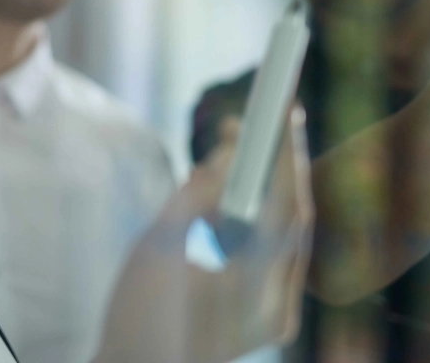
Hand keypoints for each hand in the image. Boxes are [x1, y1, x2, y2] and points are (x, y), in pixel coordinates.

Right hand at [94, 107, 313, 362]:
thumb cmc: (134, 318)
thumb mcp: (155, 248)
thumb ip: (196, 196)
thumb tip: (230, 149)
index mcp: (257, 295)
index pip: (286, 210)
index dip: (284, 155)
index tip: (279, 111)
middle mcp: (280, 307)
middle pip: (295, 222)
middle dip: (284, 167)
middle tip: (273, 116)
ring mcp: (277, 315)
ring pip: (287, 236)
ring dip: (273, 188)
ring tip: (253, 143)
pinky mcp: (264, 314)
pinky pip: (273, 253)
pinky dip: (261, 216)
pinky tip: (243, 187)